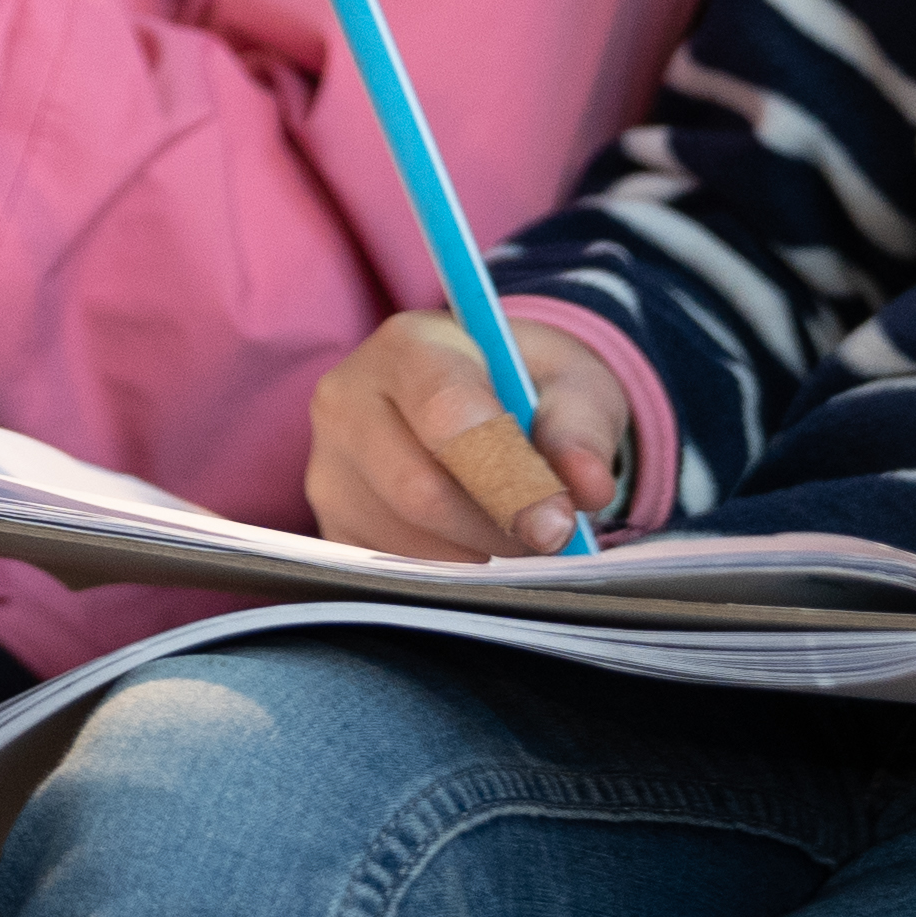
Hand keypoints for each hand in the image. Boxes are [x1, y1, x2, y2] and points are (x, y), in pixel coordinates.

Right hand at [302, 309, 633, 556]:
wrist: (474, 394)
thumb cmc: (522, 385)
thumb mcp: (569, 384)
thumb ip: (580, 428)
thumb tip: (588, 486)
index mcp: (408, 344)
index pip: (446, 414)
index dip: (506, 475)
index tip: (558, 522)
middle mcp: (348, 399)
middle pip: (420, 491)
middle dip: (497, 526)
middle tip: (548, 536)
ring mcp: (328, 465)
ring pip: (408, 543)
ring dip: (477, 555)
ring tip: (510, 528)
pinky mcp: (330, 522)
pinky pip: (391, 572)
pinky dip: (447, 571)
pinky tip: (471, 541)